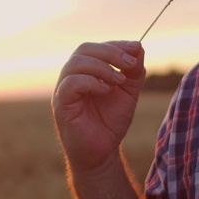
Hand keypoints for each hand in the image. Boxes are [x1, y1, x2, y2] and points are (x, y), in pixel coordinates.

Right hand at [52, 41, 145, 172]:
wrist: (102, 152)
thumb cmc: (111, 121)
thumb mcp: (128, 92)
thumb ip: (133, 71)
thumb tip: (138, 46)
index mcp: (85, 71)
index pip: (95, 47)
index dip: (116, 45)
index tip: (135, 49)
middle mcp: (71, 76)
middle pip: (84, 49)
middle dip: (110, 52)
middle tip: (129, 63)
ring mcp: (63, 89)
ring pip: (76, 63)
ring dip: (102, 67)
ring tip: (119, 81)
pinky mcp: (61, 104)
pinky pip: (71, 84)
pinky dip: (91, 82)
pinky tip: (106, 91)